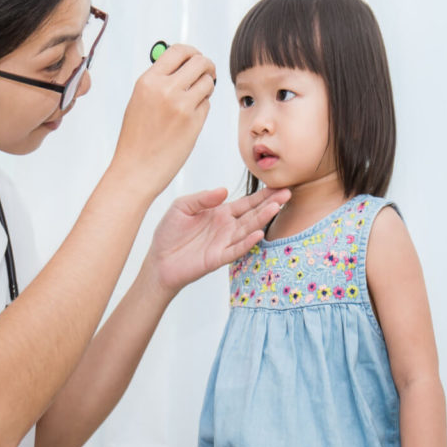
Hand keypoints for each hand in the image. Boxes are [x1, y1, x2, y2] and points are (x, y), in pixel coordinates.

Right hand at [111, 44, 215, 196]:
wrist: (136, 170)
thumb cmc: (136, 139)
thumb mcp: (139, 101)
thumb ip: (158, 81)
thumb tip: (180, 64)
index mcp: (148, 81)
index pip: (178, 51)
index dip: (192, 52)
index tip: (195, 59)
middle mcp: (165, 89)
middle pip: (200, 62)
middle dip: (207, 66)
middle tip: (206, 75)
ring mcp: (182, 105)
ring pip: (208, 82)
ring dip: (206, 88)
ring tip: (194, 101)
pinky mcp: (194, 122)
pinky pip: (207, 104)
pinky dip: (202, 108)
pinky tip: (188, 120)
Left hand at [147, 187, 290, 294]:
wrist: (159, 261)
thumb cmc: (169, 233)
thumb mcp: (182, 207)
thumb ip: (202, 198)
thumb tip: (223, 190)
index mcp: (220, 213)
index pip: (246, 202)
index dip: (261, 195)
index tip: (278, 185)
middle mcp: (227, 227)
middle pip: (253, 213)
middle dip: (270, 203)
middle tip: (287, 193)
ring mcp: (224, 242)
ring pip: (248, 229)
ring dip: (262, 218)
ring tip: (276, 207)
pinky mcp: (218, 258)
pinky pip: (236, 249)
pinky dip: (247, 242)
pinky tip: (258, 233)